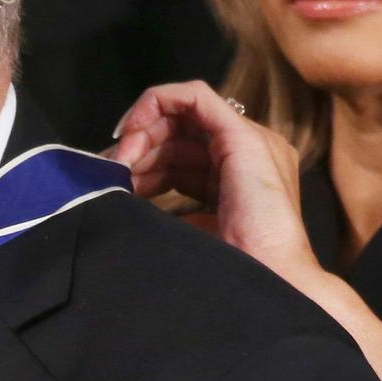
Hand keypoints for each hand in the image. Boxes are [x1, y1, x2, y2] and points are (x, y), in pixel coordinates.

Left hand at [106, 81, 381, 380]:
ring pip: (182, 114)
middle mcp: (249, 152)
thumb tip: (136, 199)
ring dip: (142, 132)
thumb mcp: (197, 233)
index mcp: (241, 176)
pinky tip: (132, 131)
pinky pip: (193, 96)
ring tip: (118, 162)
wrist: (270, 284)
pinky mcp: (241, 134)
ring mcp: (249, 140)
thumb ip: (179, 213)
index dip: (145, 161)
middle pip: (180, 134)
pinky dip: (157, 102)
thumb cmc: (235, 271)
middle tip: (111, 169)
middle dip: (140, 146)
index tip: (117, 180)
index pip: (183, 154)